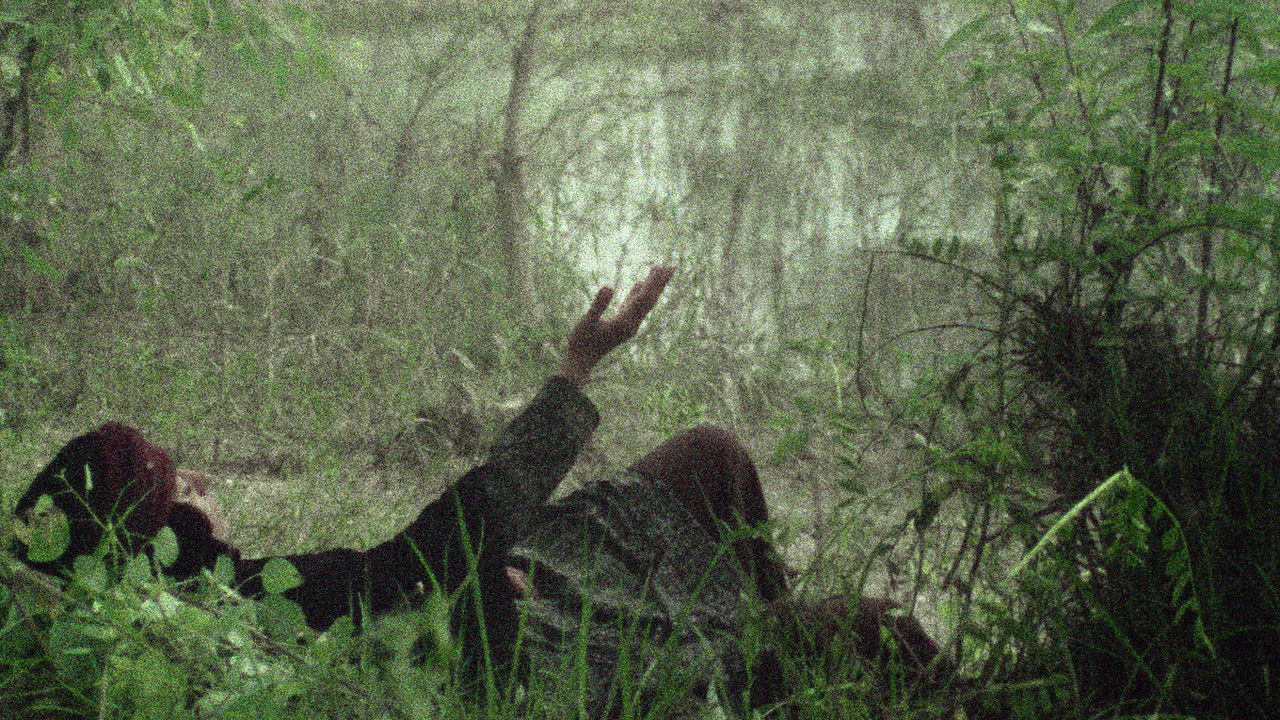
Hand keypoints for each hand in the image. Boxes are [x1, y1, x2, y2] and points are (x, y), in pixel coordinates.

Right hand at [559, 265, 675, 383]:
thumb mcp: (587, 321)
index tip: (659, 267)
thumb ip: (598, 305)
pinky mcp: (622, 325)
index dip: (652, 282)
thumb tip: (608, 287)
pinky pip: (633, 306)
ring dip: (651, 287)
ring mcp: (628, 325)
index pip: (643, 299)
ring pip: (643, 303)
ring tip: (659, 271)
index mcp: (625, 323)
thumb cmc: (581, 341)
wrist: (580, 360)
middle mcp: (631, 324)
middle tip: (672, 266)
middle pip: (650, 300)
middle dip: (660, 283)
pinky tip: (639, 284)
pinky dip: (637, 294)